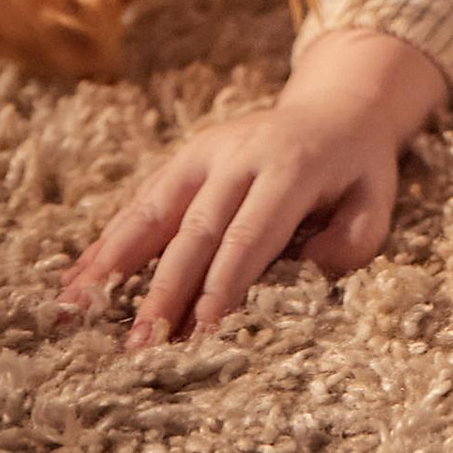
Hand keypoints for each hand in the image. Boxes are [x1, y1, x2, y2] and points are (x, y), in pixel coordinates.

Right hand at [59, 28, 445, 344]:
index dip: (223, 284)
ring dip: (115, 264)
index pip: (249, 234)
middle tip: (141, 345)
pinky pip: (143, 202)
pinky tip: (76, 280)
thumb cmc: (357, 170)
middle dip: (166, 291)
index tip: (200, 333)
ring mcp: (207, 153)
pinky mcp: (185, 159)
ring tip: (76, 311)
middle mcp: (241, 155)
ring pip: (154, 211)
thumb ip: (351, 240)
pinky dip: (109, 242)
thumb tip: (306, 270)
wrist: (338, 107)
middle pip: (196, 230)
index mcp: (291, 167)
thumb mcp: (376, 200)